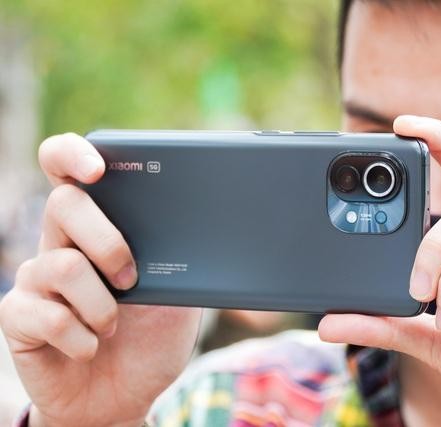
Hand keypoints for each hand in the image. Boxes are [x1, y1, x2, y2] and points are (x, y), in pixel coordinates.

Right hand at [0, 133, 201, 426]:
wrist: (125, 397)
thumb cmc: (151, 341)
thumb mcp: (182, 297)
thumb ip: (185, 259)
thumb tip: (208, 228)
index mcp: (100, 229)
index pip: (69, 171)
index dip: (73, 155)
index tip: (99, 166)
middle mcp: (63, 245)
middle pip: (64, 204)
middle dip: (107, 240)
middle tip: (131, 276)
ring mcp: (38, 280)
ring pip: (60, 263)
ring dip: (102, 303)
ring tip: (114, 325)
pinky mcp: (20, 318)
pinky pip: (45, 314)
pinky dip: (80, 337)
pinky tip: (90, 347)